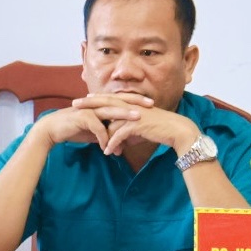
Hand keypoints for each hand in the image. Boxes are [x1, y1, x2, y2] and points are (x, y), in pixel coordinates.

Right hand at [32, 93, 153, 146]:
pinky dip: (104, 136)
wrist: (53, 130)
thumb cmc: (75, 129)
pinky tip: (109, 146)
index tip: (152, 104)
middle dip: (136, 102)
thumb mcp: (95, 132)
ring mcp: (89, 110)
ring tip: (137, 118)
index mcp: (101, 105)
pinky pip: (97, 127)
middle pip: (119, 101)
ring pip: (110, 110)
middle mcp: (97, 105)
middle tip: (151, 105)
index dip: (136, 101)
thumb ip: (108, 134)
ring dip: (124, 114)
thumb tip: (121, 143)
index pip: (122, 100)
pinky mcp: (82, 118)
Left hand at [69, 96, 199, 156]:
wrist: (176, 130)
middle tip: (74, 105)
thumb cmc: (160, 130)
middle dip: (89, 104)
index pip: (111, 99)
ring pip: (111, 123)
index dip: (97, 98)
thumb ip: (128, 131)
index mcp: (132, 104)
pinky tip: (108, 152)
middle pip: (105, 103)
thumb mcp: (141, 129)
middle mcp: (131, 107)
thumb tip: (119, 141)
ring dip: (103, 137)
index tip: (84, 98)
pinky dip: (113, 144)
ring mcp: (133, 115)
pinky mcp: (137, 125)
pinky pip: (119, 135)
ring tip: (97, 145)